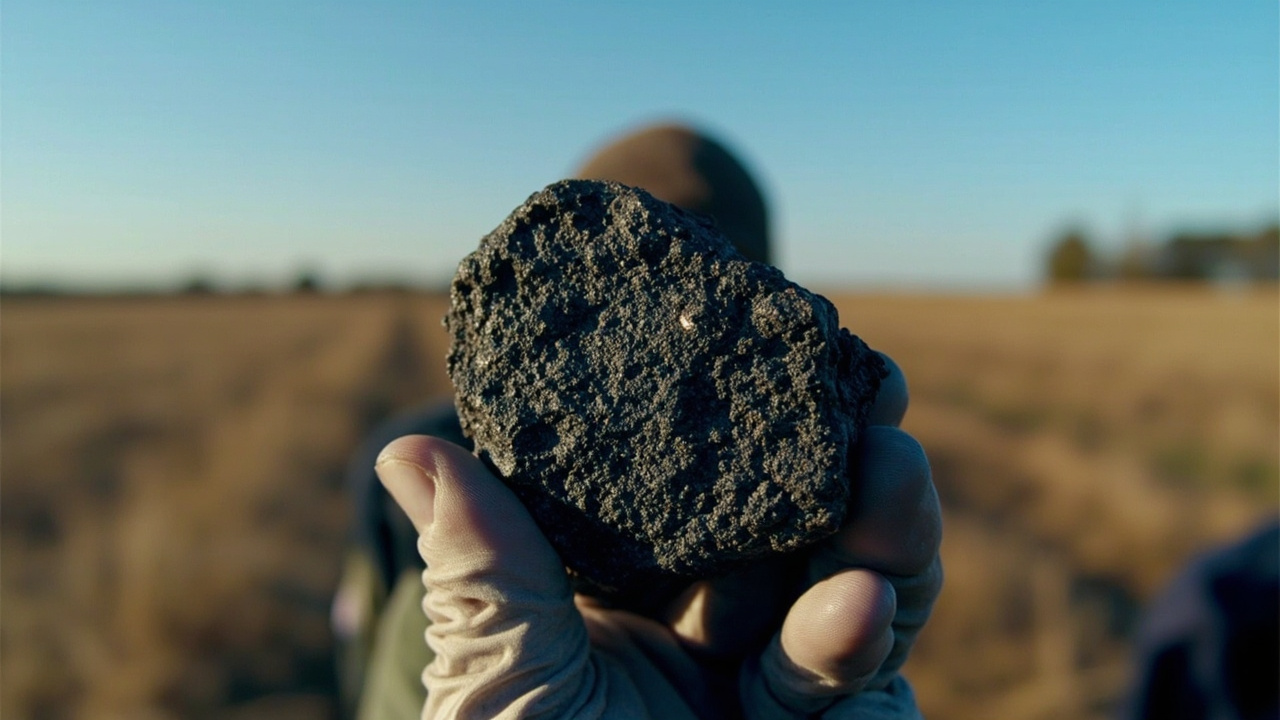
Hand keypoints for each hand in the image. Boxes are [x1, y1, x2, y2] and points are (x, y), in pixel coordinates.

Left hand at [376, 354, 940, 718]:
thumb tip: (402, 445)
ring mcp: (791, 665)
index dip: (738, 408)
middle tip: (868, 393)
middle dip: (841, 449)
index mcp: (629, 582)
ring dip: (885, 522)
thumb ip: (484, 570)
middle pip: (799, 501)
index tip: (773, 338)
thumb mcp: (506, 687)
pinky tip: (853, 628)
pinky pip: (881, 662)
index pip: (696, 473)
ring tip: (878, 496)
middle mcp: (717, 612)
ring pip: (869, 563)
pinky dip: (871, 644)